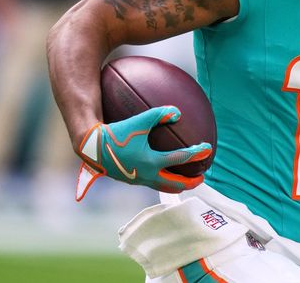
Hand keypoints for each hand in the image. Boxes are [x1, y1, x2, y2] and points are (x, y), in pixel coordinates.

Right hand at [74, 106, 212, 200]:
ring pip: (163, 187)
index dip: (196, 154)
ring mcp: (139, 180)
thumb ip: (158, 115)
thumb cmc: (115, 133)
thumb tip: (178, 113)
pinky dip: (163, 180)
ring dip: (177, 184)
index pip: (180, 159)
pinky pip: (153, 182)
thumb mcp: (138, 122)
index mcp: (150, 162)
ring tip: (187, 179)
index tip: (208, 149)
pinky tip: (164, 171)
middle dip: (190, 183)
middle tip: (202, 177)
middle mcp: (146, 175)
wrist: (91, 147)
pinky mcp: (132, 179)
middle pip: (175, 185)